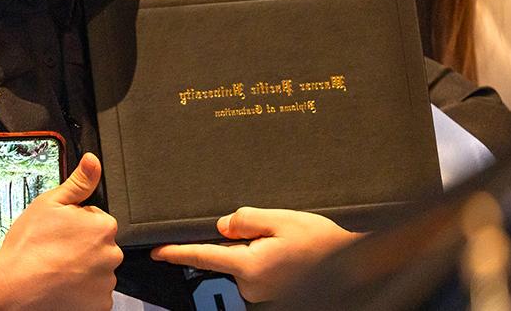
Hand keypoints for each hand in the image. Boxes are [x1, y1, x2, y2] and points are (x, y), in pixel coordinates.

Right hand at [0, 153, 121, 310]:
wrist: (13, 286)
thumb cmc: (29, 246)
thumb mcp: (50, 203)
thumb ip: (78, 182)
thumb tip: (93, 160)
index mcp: (103, 227)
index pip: (97, 220)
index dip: (77, 224)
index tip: (61, 232)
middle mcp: (111, 255)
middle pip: (100, 246)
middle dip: (83, 247)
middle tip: (57, 251)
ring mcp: (105, 283)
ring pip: (97, 270)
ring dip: (83, 270)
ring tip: (56, 269)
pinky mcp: (98, 306)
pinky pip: (95, 294)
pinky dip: (82, 292)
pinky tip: (62, 286)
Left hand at [150, 207, 360, 302]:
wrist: (355, 267)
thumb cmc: (322, 243)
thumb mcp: (283, 220)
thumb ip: (247, 220)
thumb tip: (222, 225)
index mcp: (249, 265)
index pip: (203, 256)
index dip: (177, 252)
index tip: (156, 251)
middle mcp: (251, 284)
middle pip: (228, 254)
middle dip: (239, 238)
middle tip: (272, 229)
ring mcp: (262, 291)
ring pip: (244, 260)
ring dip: (255, 246)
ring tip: (288, 238)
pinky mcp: (272, 291)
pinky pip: (257, 267)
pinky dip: (265, 253)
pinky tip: (288, 248)